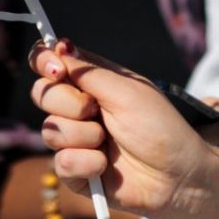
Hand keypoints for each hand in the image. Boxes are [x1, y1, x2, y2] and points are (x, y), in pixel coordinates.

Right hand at [30, 41, 218, 218]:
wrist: (176, 175)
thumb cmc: (160, 127)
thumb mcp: (128, 92)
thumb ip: (90, 71)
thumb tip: (60, 44)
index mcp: (94, 82)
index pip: (53, 62)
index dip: (44, 61)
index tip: (56, 69)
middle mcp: (80, 107)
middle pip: (43, 94)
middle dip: (67, 102)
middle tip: (94, 110)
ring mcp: (76, 139)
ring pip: (50, 130)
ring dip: (82, 135)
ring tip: (107, 142)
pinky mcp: (75, 170)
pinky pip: (59, 163)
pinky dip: (85, 162)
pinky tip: (104, 165)